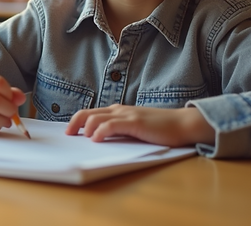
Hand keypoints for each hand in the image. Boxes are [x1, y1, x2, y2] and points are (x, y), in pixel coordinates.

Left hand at [66, 105, 214, 146]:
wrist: (182, 124)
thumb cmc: (159, 128)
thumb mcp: (134, 127)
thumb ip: (120, 130)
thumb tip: (100, 140)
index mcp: (118, 111)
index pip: (90, 112)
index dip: (76, 120)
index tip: (69, 131)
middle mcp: (119, 110)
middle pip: (87, 113)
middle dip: (74, 123)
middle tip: (68, 135)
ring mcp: (126, 115)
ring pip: (96, 118)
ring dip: (85, 128)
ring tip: (82, 138)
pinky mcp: (134, 123)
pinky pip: (111, 126)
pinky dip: (100, 132)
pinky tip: (95, 139)